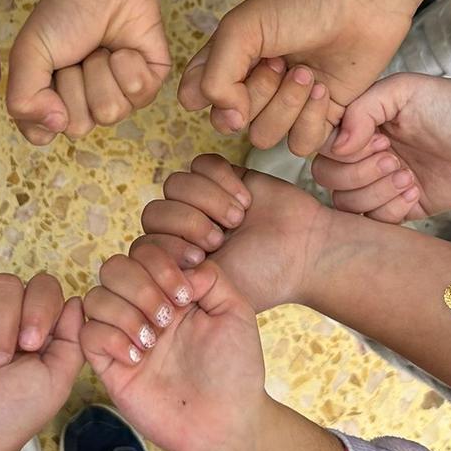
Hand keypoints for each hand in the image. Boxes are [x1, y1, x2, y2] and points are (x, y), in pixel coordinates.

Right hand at [7, 0, 170, 144]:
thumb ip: (23, 99)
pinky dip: (127, 63)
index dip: (44, 107)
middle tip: (76, 55)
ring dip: (100, 71)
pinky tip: (122, 48)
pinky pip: (139, 93)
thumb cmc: (64, 15)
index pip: (44, 133)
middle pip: (79, 126)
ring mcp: (119, 99)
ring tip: (99, 49)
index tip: (49, 74)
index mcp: (53, 103)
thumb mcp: (27, 54)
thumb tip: (55, 126)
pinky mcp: (149, 85)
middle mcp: (86, 106)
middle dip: (74, 82)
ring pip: (110, 112)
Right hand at [82, 254, 268, 450]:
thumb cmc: (235, 371)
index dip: (160, 262)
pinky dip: (110, 339)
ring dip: (124, 312)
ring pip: (95, 297)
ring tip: (153, 340)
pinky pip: (88, 335)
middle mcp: (144, 308)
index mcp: (172, 291)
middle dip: (140, 286)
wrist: (226, 423)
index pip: (145, 252)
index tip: (186, 293)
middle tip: (168, 317)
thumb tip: (183, 265)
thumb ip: (211, 277)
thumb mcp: (235, 312)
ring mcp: (124, 336)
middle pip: (114, 268)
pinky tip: (139, 358)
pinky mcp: (110, 366)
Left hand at [138, 153, 331, 312]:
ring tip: (237, 217)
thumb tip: (147, 266)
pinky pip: (201, 164)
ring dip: (207, 199)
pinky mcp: (222, 177)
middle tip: (220, 238)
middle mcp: (183, 231)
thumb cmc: (264, 275)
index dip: (167, 247)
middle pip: (154, 212)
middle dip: (187, 222)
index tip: (200, 260)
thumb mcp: (215, 287)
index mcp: (175, 262)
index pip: (144, 246)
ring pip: (175, 184)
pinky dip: (222, 179)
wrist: (306, 251)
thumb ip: (178, 277)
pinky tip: (245, 198)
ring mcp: (201, 202)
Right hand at [179, 0, 412, 155]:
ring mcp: (285, 105)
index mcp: (226, 61)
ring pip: (264, 138)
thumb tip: (230, 120)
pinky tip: (324, 88)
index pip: (194, 99)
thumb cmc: (299, 4)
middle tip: (282, 61)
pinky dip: (311, 120)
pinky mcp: (320, 119)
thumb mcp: (240, 30)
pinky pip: (301, 146)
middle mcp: (252, 88)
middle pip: (230, 124)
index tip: (237, 66)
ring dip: (286, 106)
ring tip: (307, 71)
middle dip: (257, 94)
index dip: (212, 94)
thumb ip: (214, 78)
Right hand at [314, 74, 450, 220]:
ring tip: (407, 176)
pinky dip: (391, 209)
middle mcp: (364, 155)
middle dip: (358, 174)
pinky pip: (376, 221)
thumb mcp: (401, 90)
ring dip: (376, 192)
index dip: (340, 150)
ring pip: (347, 204)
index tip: (378, 139)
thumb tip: (338, 146)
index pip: (321, 146)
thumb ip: (362, 110)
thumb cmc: (449, 104)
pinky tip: (416, 190)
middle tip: (393, 158)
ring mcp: (381, 183)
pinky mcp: (402, 207)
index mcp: (359, 126)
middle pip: (327, 179)